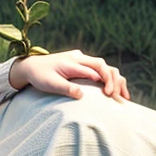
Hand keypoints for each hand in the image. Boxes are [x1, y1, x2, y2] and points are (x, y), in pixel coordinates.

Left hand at [9, 50, 129, 100]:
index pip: (95, 69)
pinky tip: (117, 91)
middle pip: (103, 65)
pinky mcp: (82, 64)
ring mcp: (81, 59)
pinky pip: (99, 69)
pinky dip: (110, 79)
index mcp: (72, 61)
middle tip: (118, 97)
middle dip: (114, 80)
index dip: (105, 81)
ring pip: (104, 66)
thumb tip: (81, 95)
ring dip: (116, 79)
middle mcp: (79, 58)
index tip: (109, 95)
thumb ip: (65, 88)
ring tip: (124, 96)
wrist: (31, 66)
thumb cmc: (40, 76)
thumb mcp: (50, 84)